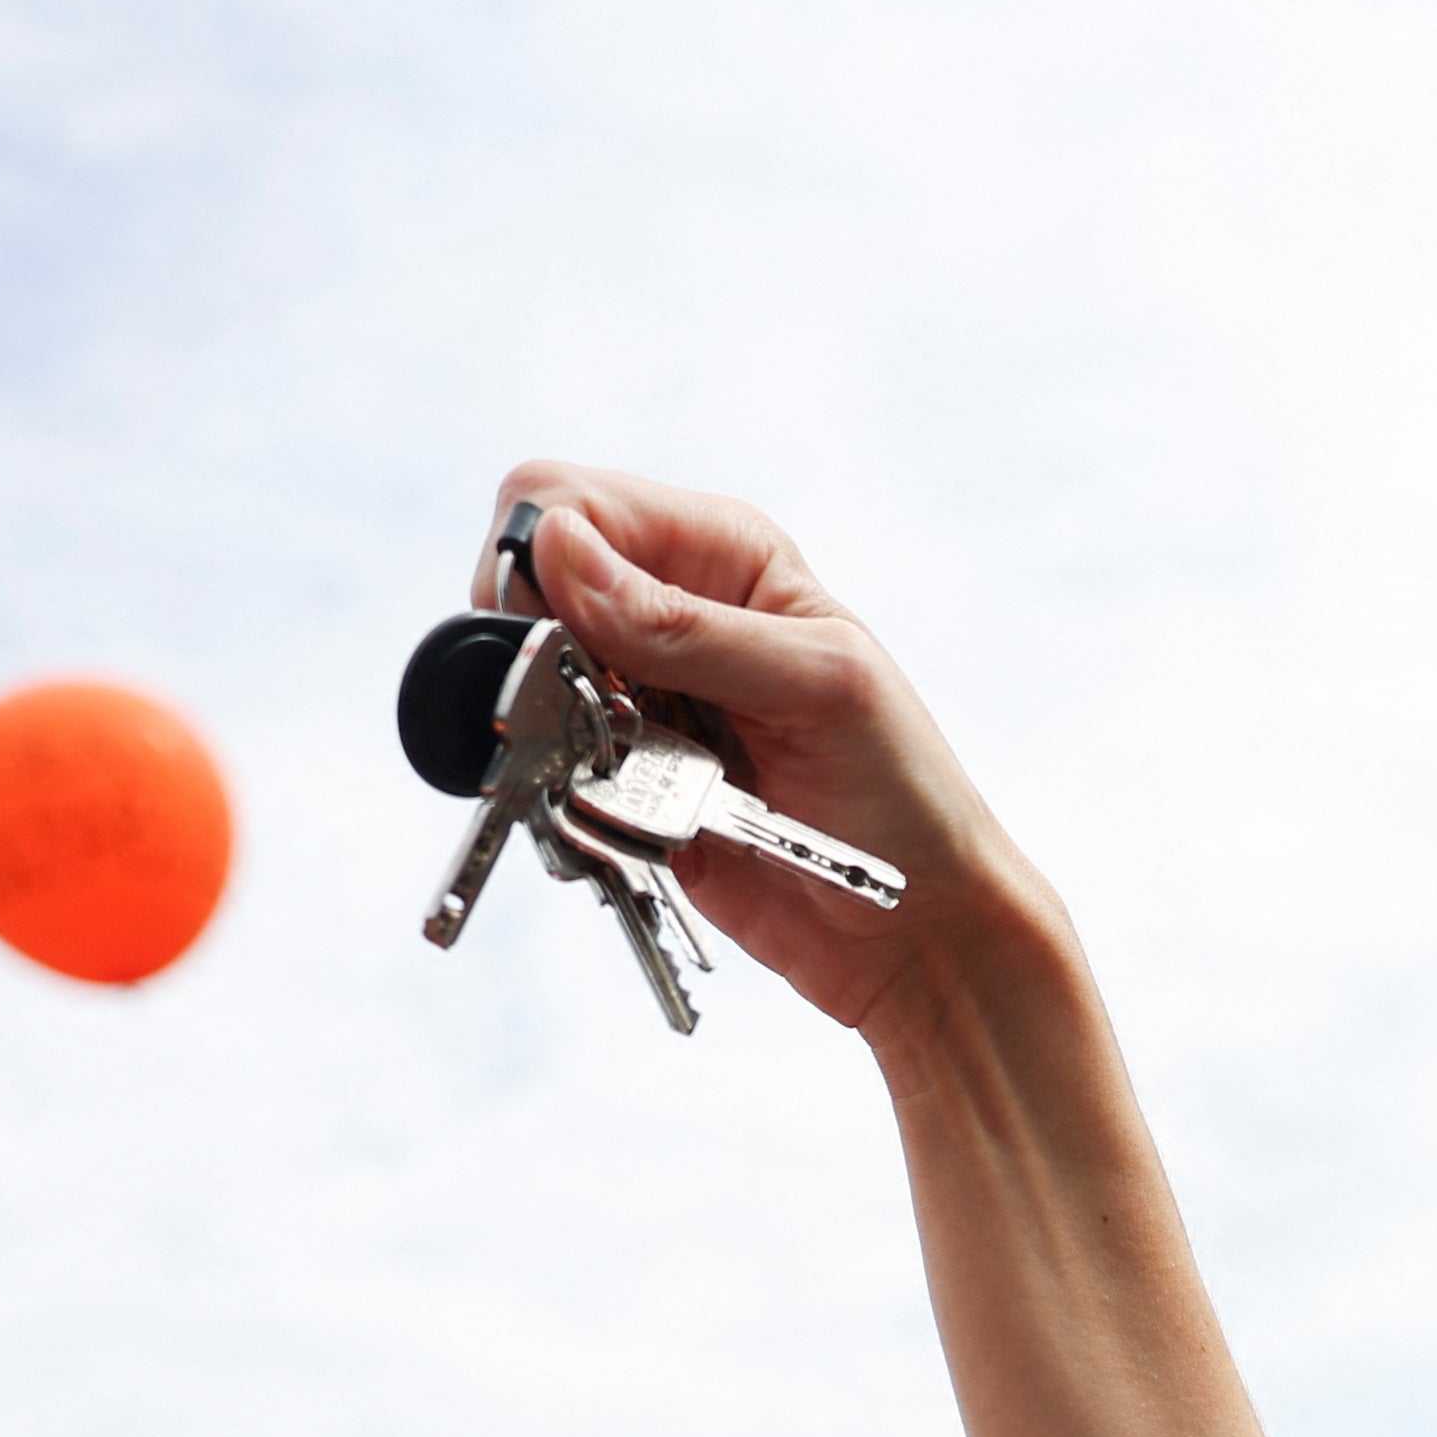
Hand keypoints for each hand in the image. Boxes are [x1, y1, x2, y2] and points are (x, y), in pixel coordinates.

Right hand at [482, 466, 1023, 1032]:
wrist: (914, 933)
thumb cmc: (903, 797)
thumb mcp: (813, 688)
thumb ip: (683, 623)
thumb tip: (556, 547)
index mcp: (721, 553)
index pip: (566, 503)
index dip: (538, 564)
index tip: (567, 644)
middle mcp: (669, 610)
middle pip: (523, 589)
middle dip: (541, 659)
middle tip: (615, 724)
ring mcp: (638, 698)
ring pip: (522, 686)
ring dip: (556, 741)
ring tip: (649, 783)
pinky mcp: (619, 778)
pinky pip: (540, 772)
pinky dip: (564, 802)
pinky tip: (639, 823)